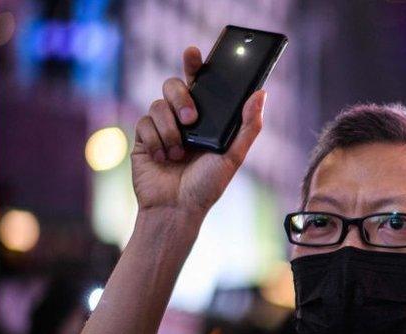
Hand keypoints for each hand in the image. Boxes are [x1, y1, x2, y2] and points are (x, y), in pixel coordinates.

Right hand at [131, 47, 266, 220]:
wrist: (176, 209)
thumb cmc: (207, 186)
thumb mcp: (234, 156)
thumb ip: (248, 126)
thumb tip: (262, 93)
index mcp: (206, 118)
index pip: (199, 82)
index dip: (194, 63)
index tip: (194, 52)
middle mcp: (182, 118)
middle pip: (174, 85)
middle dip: (182, 98)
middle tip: (191, 119)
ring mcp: (161, 126)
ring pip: (158, 104)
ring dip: (171, 129)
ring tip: (179, 153)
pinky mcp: (143, 138)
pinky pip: (144, 123)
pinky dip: (156, 141)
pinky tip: (164, 158)